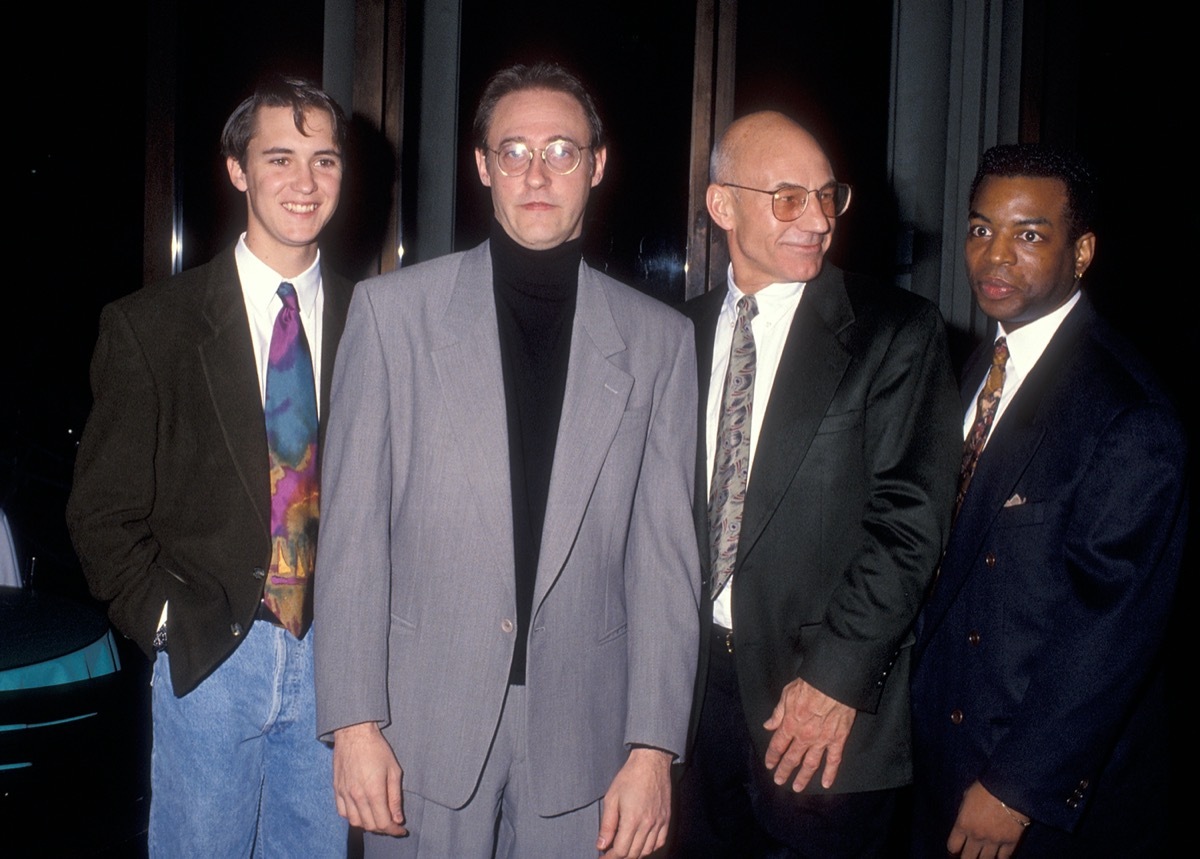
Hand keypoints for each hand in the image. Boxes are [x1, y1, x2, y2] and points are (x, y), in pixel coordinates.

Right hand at [332, 721, 406, 835]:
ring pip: (355, 822)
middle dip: (383, 828)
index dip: (394, 830)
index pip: (383, 823)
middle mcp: (357, 796)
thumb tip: (398, 818)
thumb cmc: (377, 749)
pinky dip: (353, 817)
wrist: (354, 733)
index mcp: (373, 791)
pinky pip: (342, 812)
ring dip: (368, 824)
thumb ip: (395, 797)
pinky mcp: (336, 789)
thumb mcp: (394, 771)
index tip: (401, 830)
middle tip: (392, 823)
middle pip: (370, 825)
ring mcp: (344, 793)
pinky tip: (362, 811)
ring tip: (378, 817)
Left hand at [596, 747, 671, 857]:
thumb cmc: (630, 777)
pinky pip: (660, 842)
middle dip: (620, 857)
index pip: (621, 850)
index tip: (603, 857)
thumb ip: (607, 824)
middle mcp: (647, 824)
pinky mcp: (666, 819)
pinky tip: (641, 845)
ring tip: (624, 850)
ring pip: (647, 850)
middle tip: (611, 854)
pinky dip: (650, 848)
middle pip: (634, 854)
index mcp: (632, 819)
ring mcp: (659, 822)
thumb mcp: (611, 798)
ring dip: (635, 854)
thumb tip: (601, 844)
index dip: (610, 857)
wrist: (651, 763)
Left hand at [762, 679, 855, 790]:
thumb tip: (768, 725)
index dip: (772, 756)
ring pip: (811, 764)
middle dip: (784, 770)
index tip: (769, 764)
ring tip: (798, 787)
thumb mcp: (787, 694)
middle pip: (792, 758)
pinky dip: (830, 773)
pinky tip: (826, 783)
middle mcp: (804, 737)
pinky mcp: (838, 740)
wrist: (833, 684)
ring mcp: (822, 740)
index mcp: (790, 725)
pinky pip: (834, 760)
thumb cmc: (809, 685)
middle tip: (780, 780)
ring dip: (803, 777)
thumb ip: (778, 713)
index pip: (778, 745)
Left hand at [947, 781, 1028, 858]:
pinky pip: (1004, 858)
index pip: (953, 847)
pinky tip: (999, 857)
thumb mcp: (967, 797)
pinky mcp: (1010, 843)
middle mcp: (976, 837)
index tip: (957, 848)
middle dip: (967, 857)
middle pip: (968, 858)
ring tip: (983, 856)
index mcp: (963, 825)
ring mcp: (994, 842)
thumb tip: (964, 821)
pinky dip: (1000, 858)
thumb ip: (964, 813)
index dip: (954, 849)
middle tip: (969, 854)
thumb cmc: (985, 788)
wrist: (1009, 787)